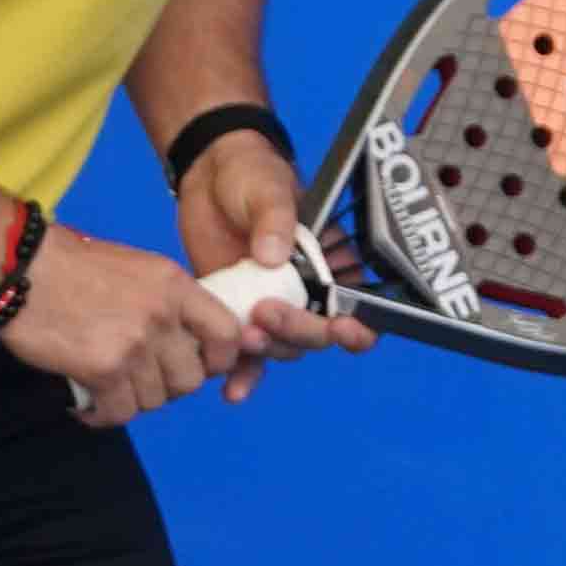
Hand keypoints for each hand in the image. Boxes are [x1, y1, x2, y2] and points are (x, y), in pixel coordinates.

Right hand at [3, 226, 257, 428]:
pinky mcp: (103, 369)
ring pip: (155, 399)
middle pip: (190, 379)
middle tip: (140, 379)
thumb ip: (166, 302)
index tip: (198, 365)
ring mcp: (135, 344)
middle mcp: (162, 316)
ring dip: (132, 400)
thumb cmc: (69, 264)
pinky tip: (87, 406)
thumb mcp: (135, 267)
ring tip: (109, 388)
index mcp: (175, 286)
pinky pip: (120, 413)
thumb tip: (184, 341)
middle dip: (167, 386)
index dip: (219, 360)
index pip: (227, 335)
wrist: (17, 266)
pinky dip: (103, 416)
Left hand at [175, 136, 374, 402]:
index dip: (357, 325)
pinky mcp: (239, 312)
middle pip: (319, 332)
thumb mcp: (269, 188)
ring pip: (285, 347)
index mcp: (331, 263)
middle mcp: (308, 290)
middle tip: (265, 313)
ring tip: (241, 336)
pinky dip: (243, 375)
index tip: (341, 326)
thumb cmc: (250, 173)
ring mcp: (274, 304)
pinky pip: (247, 354)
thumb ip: (276, 219)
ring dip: (268, 350)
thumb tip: (273, 256)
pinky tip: (232, 391)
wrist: (206, 173)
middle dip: (298, 331)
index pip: (359, 304)